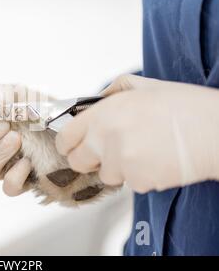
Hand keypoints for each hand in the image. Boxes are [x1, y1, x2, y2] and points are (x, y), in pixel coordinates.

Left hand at [55, 74, 218, 192]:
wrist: (215, 129)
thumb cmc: (184, 106)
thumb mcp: (143, 86)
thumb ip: (111, 92)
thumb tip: (93, 102)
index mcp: (103, 114)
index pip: (65, 138)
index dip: (68, 143)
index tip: (73, 144)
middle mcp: (106, 138)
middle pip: (77, 162)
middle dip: (89, 158)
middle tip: (108, 151)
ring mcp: (121, 162)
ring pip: (106, 175)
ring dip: (119, 168)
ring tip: (143, 150)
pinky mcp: (138, 181)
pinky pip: (130, 184)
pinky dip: (140, 176)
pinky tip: (157, 160)